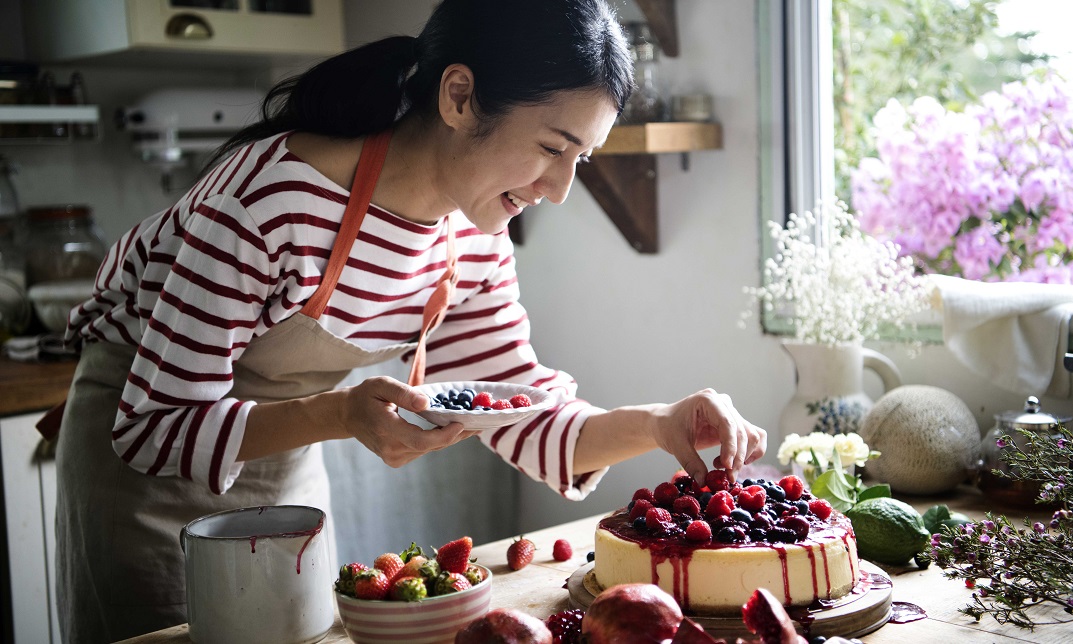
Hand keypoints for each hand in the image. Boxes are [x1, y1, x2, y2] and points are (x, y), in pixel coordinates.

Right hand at [337, 376, 478, 466]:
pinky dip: (438, 439)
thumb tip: (427, 403)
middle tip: (482, 423)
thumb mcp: (381, 385)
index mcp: (385, 429)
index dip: (445, 435)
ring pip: (430, 449)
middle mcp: (390, 449)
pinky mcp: (398, 459)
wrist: (348, 415)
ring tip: (472, 422)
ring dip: (450, 436)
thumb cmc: (366, 396)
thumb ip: (404, 393)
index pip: (421, 440)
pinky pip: (424, 449)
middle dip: (457, 434)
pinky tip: (452, 427)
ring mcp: (394, 457)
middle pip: (431, 446)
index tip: (463, 423)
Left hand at [651, 388, 766, 483]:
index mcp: (708, 400)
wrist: (665, 423)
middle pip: (742, 431)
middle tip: (727, 477)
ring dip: (743, 457)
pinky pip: (754, 437)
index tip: (727, 467)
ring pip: (752, 435)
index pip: (727, 423)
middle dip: (737, 458)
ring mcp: (731, 412)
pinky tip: (733, 463)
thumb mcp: (675, 444)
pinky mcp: (735, 424)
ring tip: (723, 469)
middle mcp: (723, 403)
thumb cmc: (668, 428)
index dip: (730, 447)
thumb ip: (690, 462)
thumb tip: (703, 481)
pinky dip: (750, 453)